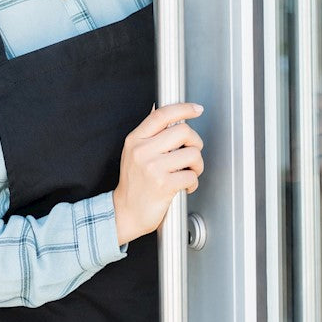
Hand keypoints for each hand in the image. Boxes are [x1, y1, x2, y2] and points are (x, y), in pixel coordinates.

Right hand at [113, 102, 204, 245]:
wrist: (124, 213)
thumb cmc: (134, 184)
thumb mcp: (134, 153)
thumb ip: (151, 135)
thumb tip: (172, 116)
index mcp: (135, 139)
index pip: (162, 115)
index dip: (183, 108)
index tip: (196, 109)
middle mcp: (142, 151)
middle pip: (183, 131)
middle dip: (195, 142)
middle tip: (191, 153)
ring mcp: (153, 168)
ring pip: (193, 154)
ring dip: (197, 165)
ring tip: (188, 172)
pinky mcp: (163, 185)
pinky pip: (192, 176)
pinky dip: (193, 183)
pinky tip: (184, 186)